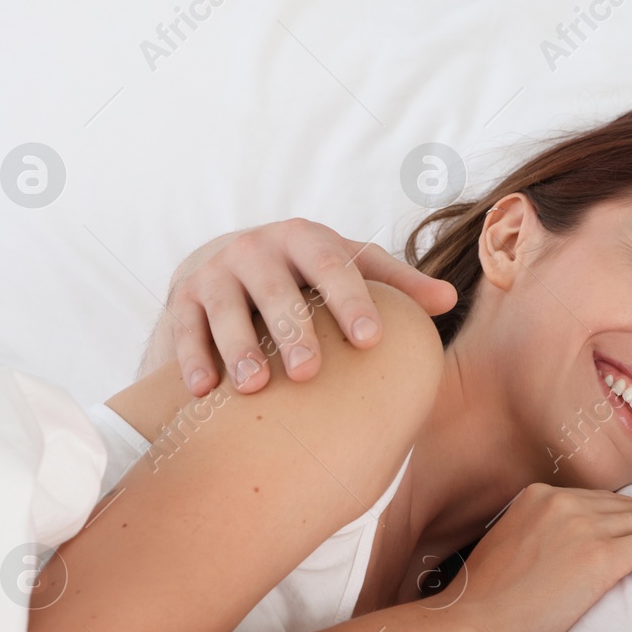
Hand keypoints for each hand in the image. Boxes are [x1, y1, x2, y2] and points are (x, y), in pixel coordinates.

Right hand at [163, 219, 457, 394]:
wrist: (229, 262)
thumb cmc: (308, 274)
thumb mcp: (350, 268)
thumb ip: (397, 284)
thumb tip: (449, 300)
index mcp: (306, 240)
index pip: (334, 266)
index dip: (352, 301)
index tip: (371, 341)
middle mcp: (257, 250)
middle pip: (276, 289)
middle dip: (292, 330)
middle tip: (310, 372)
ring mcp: (216, 273)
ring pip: (225, 309)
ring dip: (238, 347)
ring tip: (255, 387)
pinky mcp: (183, 299)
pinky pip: (185, 328)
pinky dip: (192, 358)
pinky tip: (203, 392)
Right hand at [440, 484, 631, 631]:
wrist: (473, 622)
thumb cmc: (485, 600)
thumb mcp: (510, 545)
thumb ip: (540, 534)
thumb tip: (566, 549)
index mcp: (539, 496)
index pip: (600, 499)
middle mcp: (563, 502)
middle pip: (627, 506)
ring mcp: (583, 526)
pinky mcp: (600, 556)